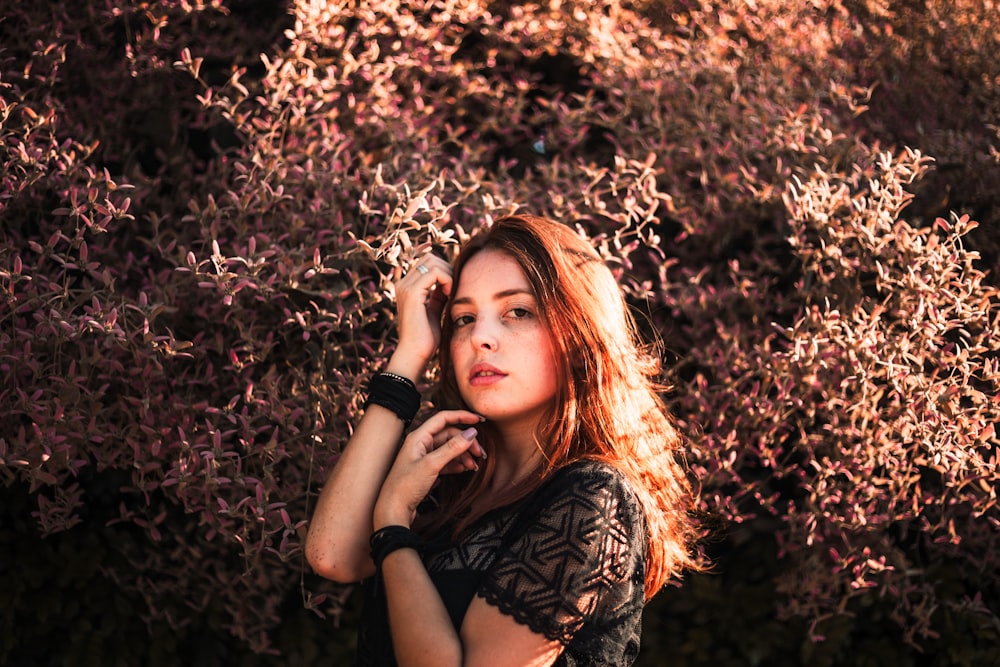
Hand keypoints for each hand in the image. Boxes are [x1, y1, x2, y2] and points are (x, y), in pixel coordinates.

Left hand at [373, 410, 485, 528]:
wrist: (394, 510)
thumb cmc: (405, 486)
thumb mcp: (432, 464)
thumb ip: (452, 447)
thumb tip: (471, 433)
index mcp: (418, 437)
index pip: (443, 418)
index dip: (462, 416)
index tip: (479, 421)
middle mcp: (421, 444)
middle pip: (449, 435)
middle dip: (466, 442)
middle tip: (479, 454)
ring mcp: (423, 457)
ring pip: (449, 449)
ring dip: (463, 455)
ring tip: (473, 466)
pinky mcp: (426, 469)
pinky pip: (445, 461)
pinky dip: (456, 464)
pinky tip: (463, 469)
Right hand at [388, 254, 452, 378]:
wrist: (415, 354)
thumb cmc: (425, 338)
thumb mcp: (434, 310)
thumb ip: (438, 294)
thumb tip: (449, 281)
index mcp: (406, 287)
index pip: (428, 263)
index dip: (445, 270)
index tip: (452, 289)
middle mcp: (403, 283)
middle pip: (430, 258)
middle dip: (447, 269)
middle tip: (454, 289)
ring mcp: (405, 287)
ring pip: (433, 262)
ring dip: (448, 274)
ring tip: (452, 292)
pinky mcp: (412, 293)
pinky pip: (435, 273)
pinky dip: (447, 280)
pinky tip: (450, 294)